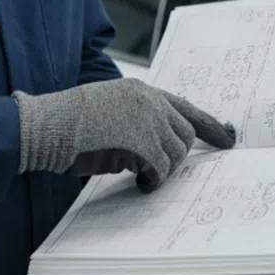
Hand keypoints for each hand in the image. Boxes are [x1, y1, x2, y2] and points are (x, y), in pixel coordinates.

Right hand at [14, 79, 235, 191]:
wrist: (47, 125)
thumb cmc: (68, 122)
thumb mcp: (106, 108)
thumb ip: (133, 117)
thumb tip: (153, 146)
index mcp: (141, 90)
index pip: (184, 107)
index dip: (208, 124)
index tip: (227, 137)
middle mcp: (149, 102)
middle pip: (185, 134)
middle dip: (178, 156)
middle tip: (163, 171)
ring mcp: (147, 122)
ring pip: (176, 154)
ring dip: (162, 170)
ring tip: (142, 176)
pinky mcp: (141, 144)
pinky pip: (160, 170)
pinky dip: (153, 181)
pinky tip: (139, 184)